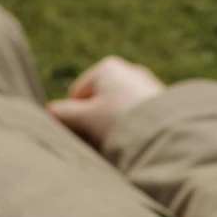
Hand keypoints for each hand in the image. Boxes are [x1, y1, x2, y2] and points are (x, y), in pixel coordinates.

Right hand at [47, 56, 165, 150]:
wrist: (167, 134)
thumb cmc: (120, 123)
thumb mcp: (84, 120)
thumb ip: (62, 114)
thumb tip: (48, 111)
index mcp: (107, 68)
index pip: (77, 96)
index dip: (76, 121)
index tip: (85, 138)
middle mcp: (129, 71)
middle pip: (100, 105)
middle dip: (96, 128)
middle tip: (102, 147)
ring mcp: (148, 86)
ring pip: (119, 114)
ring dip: (115, 133)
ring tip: (122, 149)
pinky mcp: (164, 105)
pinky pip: (139, 120)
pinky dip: (135, 133)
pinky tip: (140, 146)